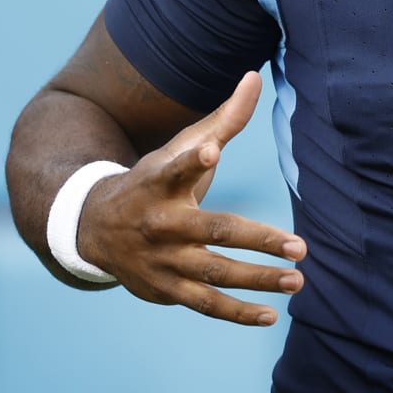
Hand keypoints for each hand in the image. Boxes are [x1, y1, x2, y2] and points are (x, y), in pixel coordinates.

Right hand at [77, 70, 306, 325]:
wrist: (92, 227)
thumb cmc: (152, 180)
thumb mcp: (178, 148)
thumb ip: (223, 119)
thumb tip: (256, 77)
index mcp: (161, 181)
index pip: (177, 167)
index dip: (195, 159)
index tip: (212, 150)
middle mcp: (160, 222)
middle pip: (213, 231)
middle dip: (258, 240)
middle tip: (300, 246)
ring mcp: (162, 260)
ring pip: (213, 275)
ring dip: (257, 281)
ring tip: (297, 282)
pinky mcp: (164, 289)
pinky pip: (205, 304)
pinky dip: (236, 313)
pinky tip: (271, 315)